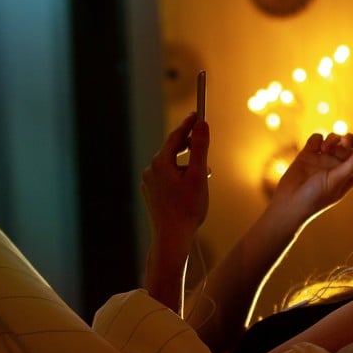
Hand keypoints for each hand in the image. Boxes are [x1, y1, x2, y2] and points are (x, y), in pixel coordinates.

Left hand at [142, 113, 209, 242]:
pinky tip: (191, 187)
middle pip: (172, 150)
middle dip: (189, 145)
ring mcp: (149, 183)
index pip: (176, 136)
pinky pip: (166, 178)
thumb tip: (202, 125)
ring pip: (170, 165)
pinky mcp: (151, 194)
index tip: (198, 113)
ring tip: (203, 171)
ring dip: (186, 164)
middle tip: (202, 137)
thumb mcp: (198, 176)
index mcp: (161, 163)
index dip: (188, 124)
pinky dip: (179, 176)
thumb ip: (200, 148)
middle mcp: (151, 170)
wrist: (172, 238)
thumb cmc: (187, 208)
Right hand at [270, 132, 352, 223]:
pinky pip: (317, 139)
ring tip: (324, 149)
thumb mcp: (337, 182)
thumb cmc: (316, 198)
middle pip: (349, 144)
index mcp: (348, 174)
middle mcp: (337, 165)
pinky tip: (315, 149)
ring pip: (334, 139)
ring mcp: (322, 159)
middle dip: (349, 139)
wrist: (289, 202)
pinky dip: (318, 139)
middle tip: (345, 140)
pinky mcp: (308, 154)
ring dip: (332, 139)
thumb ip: (351, 165)